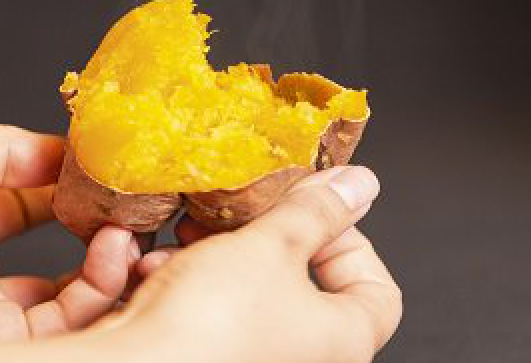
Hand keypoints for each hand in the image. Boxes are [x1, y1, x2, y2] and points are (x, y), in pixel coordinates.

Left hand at [0, 125, 139, 338]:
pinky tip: (111, 251)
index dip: (70, 186)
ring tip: (124, 229)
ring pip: (76, 293)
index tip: (104, 167)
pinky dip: (100, 288)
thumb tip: (62, 149)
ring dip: (110, 259)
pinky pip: (67, 321)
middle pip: (61, 254)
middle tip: (128, 204)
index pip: (33, 203)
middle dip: (100, 228)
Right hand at [94, 167, 401, 362]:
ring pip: (248, 291)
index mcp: (342, 341)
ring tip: (185, 239)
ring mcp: (255, 359)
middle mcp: (303, 359)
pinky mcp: (210, 356)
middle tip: (239, 212)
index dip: (349, 240)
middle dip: (262, 236)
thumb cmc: (211, 323)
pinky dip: (186, 283)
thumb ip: (318, 210)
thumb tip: (360, 186)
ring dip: (214, 255)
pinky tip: (154, 269)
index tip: (312, 210)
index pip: (377, 289)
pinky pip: (210, 311)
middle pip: (303, 283)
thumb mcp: (271, 244)